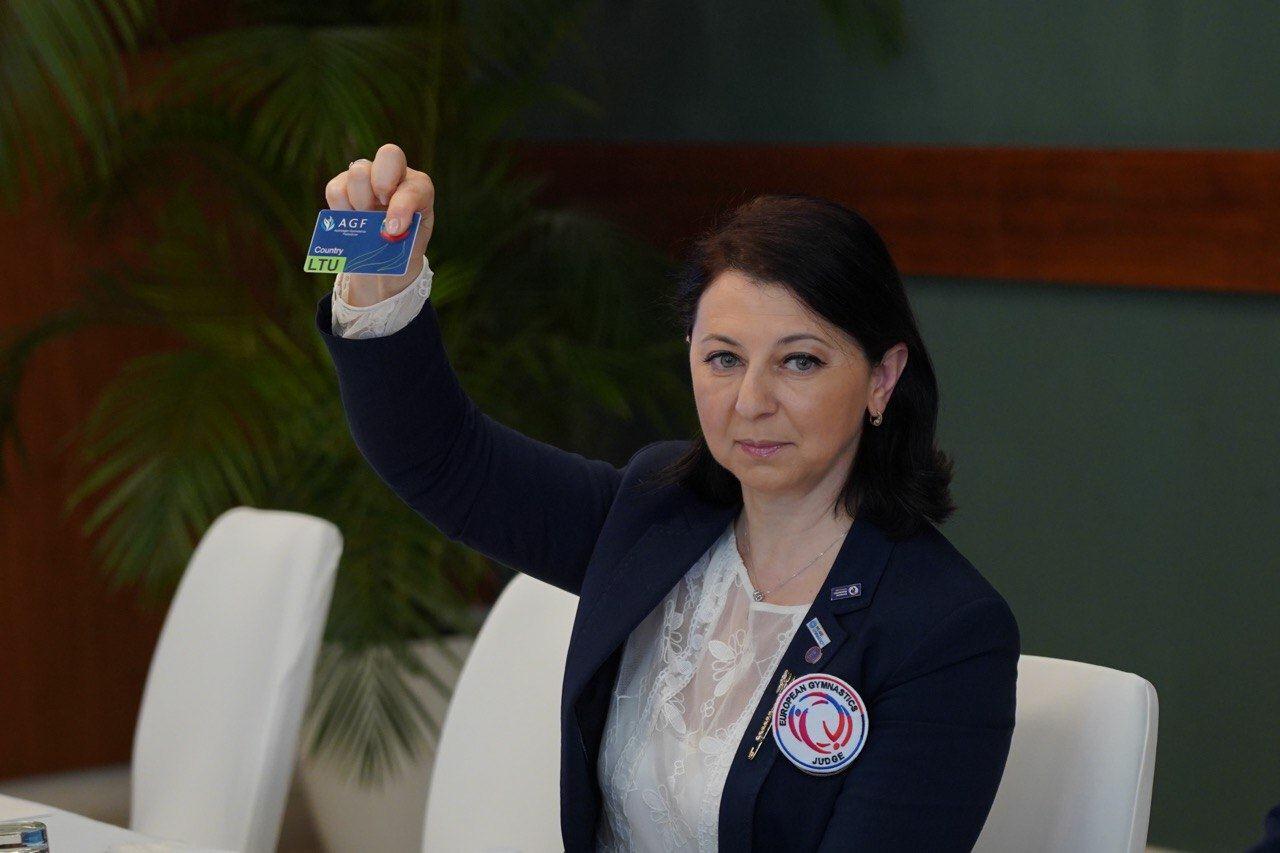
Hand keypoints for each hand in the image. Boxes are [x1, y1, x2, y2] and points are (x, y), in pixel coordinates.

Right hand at [324, 142, 434, 305]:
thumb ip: (406, 228)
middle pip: (389, 154)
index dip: (402, 206)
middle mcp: (392, 173)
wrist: (385, 256)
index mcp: (416, 186)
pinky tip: (350, 219)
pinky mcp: (342, 185)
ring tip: (365, 218)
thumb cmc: (403, 242)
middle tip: (380, 208)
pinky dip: (340, 208)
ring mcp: (366, 176)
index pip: (414, 185)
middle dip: (383, 183)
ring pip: (359, 172)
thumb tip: (387, 229)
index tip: (395, 229)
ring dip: (360, 201)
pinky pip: (335, 189)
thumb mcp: (414, 237)